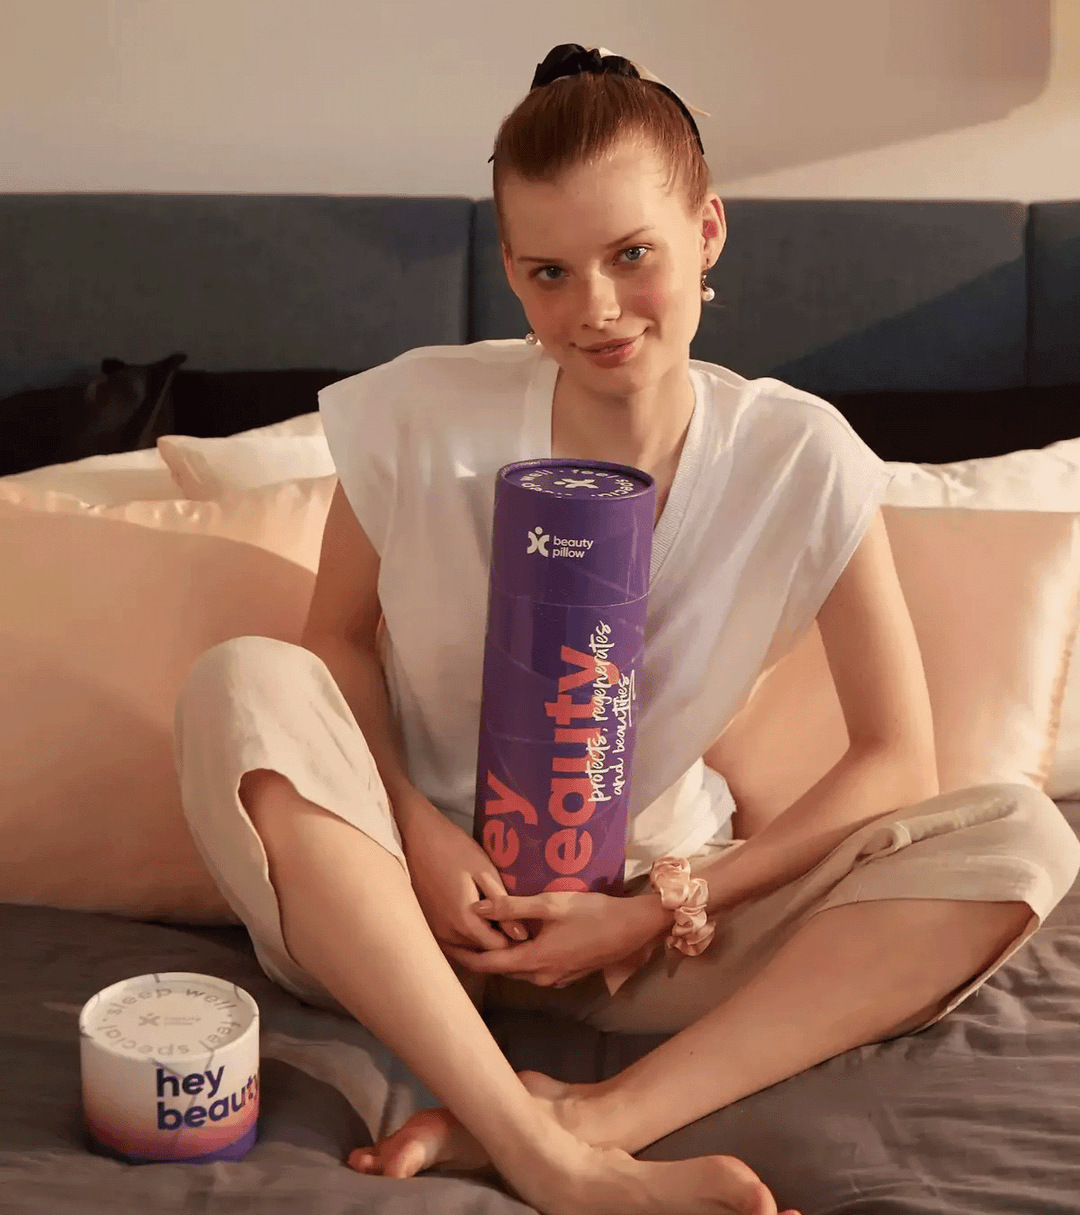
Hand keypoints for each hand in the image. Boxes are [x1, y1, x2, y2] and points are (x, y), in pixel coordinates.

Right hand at [395, 792, 528, 952]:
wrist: (418, 837)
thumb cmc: (454, 849)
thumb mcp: (484, 872)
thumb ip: (502, 904)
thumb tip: (521, 934)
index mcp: (463, 921)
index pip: (496, 947)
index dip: (513, 938)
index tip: (524, 924)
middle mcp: (446, 934)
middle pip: (480, 951)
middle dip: (498, 941)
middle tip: (512, 920)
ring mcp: (433, 931)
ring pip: (465, 949)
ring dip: (481, 940)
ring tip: (496, 917)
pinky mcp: (427, 925)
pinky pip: (451, 942)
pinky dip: (465, 936)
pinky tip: (475, 917)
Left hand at [444, 887, 666, 987]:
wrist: (633, 928)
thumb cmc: (592, 913)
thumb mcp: (550, 904)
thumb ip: (511, 907)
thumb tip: (475, 908)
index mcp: (533, 961)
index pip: (487, 964)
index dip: (464, 955)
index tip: (445, 945)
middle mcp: (541, 977)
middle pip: (502, 968)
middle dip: (480, 954)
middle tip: (460, 935)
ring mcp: (557, 978)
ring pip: (520, 968)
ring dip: (503, 954)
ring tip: (485, 934)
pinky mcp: (569, 973)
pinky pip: (537, 967)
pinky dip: (523, 955)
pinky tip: (522, 938)